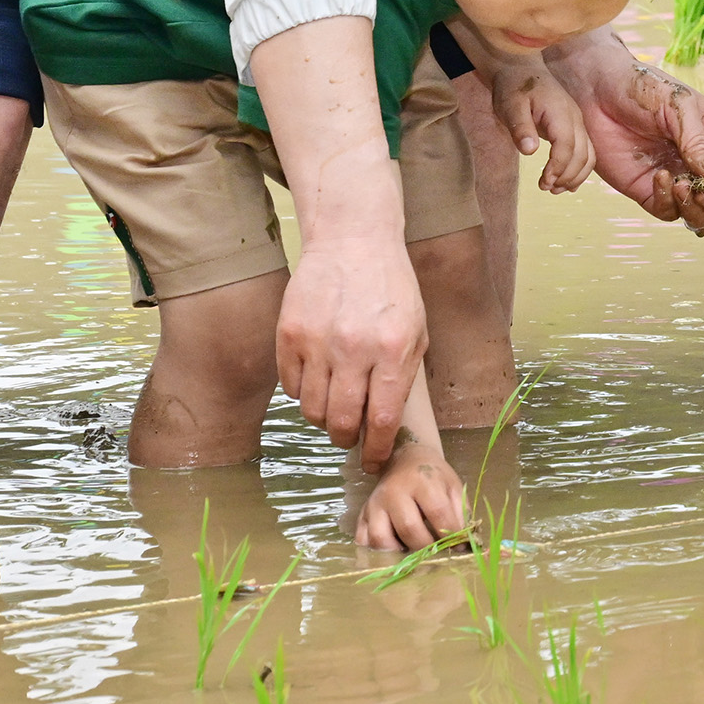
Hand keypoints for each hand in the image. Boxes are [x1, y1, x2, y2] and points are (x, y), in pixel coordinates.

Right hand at [278, 231, 427, 471]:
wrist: (353, 240)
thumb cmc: (391, 289)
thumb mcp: (415, 330)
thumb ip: (401, 378)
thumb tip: (384, 427)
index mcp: (393, 349)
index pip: (381, 421)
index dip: (375, 450)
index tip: (373, 462)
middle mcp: (354, 349)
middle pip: (340, 423)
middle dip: (346, 439)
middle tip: (349, 436)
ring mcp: (317, 342)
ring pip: (312, 410)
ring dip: (324, 418)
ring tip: (334, 404)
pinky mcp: (288, 334)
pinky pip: (291, 387)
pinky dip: (304, 392)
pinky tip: (317, 378)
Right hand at [358, 433, 467, 551]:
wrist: (406, 460)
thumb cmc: (433, 477)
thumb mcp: (453, 487)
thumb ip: (461, 513)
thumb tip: (463, 545)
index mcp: (422, 481)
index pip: (438, 512)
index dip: (451, 534)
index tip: (458, 546)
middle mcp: (394, 491)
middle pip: (409, 528)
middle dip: (426, 547)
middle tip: (436, 554)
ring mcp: (374, 504)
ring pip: (380, 538)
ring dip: (398, 553)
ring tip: (413, 554)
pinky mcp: (362, 514)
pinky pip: (363, 540)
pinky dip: (377, 552)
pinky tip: (393, 550)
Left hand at [487, 60, 593, 193]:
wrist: (520, 69)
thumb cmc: (513, 87)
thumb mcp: (510, 105)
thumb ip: (520, 127)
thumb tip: (529, 151)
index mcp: (560, 112)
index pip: (566, 146)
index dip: (558, 167)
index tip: (543, 182)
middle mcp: (575, 118)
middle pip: (581, 154)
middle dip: (566, 176)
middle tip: (545, 188)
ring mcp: (578, 123)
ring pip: (588, 156)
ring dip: (575, 176)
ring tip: (554, 189)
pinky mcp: (575, 128)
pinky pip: (586, 152)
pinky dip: (580, 170)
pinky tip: (566, 183)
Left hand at [558, 31, 703, 232]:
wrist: (597, 92)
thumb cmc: (643, 88)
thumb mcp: (678, 106)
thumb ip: (698, 141)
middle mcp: (701, 164)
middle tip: (702, 190)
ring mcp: (677, 179)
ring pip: (702, 216)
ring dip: (697, 210)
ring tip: (681, 186)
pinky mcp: (649, 191)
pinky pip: (669, 212)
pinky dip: (669, 202)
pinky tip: (659, 177)